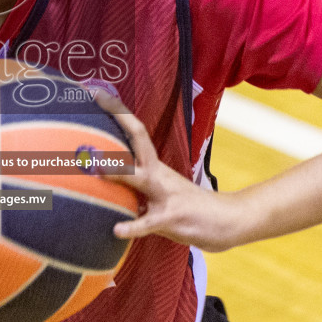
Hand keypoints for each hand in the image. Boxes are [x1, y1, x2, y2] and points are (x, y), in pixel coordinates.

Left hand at [91, 89, 258, 252]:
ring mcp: (165, 195)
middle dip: (119, 120)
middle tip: (95, 101)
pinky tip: (117, 229)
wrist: (226, 221)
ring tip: (96, 170)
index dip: (117, 112)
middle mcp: (158, 174)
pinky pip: (148, 223)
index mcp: (154, 166)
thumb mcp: (159, 192)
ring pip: (140, 179)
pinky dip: (132, 227)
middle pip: (138, 141)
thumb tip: (103, 183)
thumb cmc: (186, 207)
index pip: (135, 132)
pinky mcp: (170, 219)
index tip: (96, 92)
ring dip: (118, 174)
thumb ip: (133, 188)